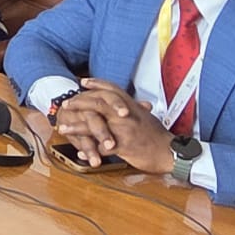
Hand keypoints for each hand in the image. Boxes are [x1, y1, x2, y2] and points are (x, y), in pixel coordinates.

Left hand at [50, 79, 175, 173]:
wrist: (171, 152)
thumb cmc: (159, 136)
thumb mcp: (146, 117)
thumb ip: (134, 110)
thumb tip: (126, 106)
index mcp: (131, 106)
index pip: (111, 89)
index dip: (96, 83)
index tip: (82, 81)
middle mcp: (126, 114)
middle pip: (98, 102)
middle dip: (79, 102)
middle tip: (66, 104)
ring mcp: (124, 129)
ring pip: (95, 125)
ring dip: (76, 127)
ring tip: (63, 128)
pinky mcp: (124, 146)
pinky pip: (102, 147)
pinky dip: (89, 150)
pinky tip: (80, 152)